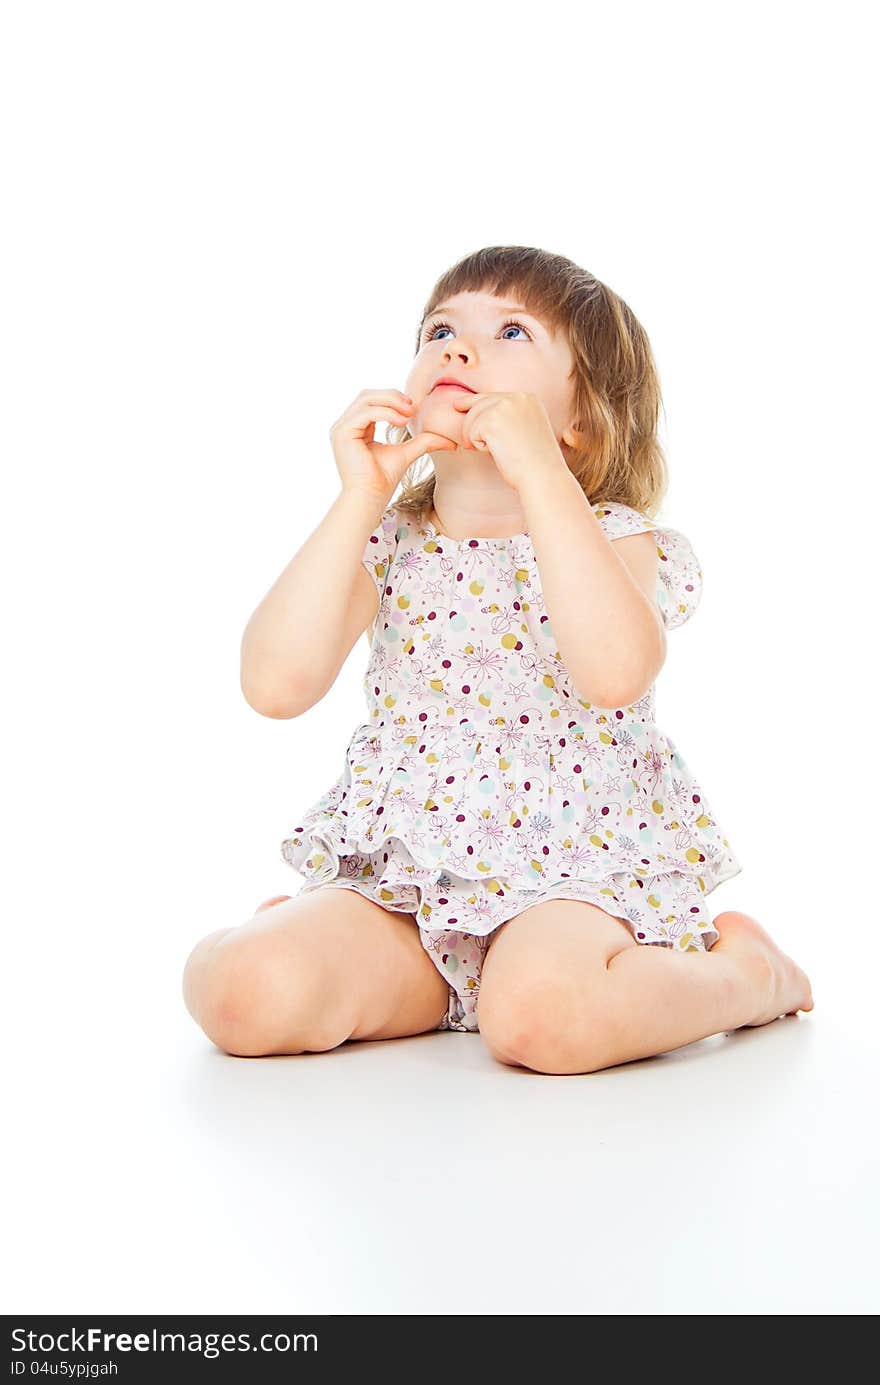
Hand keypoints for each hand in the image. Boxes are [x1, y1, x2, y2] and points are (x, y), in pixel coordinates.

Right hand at [331, 388, 455, 500]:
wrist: (370, 498)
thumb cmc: (383, 480)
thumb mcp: (407, 453)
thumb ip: (424, 442)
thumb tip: (451, 442)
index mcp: (356, 428)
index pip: (372, 401)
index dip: (393, 398)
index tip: (413, 407)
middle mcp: (345, 425)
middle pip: (367, 395)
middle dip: (392, 396)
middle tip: (413, 406)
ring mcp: (341, 428)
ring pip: (366, 399)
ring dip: (391, 402)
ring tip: (409, 413)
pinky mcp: (342, 433)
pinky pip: (366, 413)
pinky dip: (386, 413)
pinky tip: (401, 422)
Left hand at [450, 390, 568, 492]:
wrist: (543, 476)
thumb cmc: (533, 462)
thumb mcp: (525, 430)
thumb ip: (507, 417)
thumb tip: (476, 409)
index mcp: (527, 398)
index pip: (492, 396)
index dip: (473, 405)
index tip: (457, 405)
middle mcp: (516, 397)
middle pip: (477, 404)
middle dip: (471, 426)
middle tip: (477, 447)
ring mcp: (504, 406)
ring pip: (471, 419)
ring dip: (476, 439)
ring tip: (497, 451)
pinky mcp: (491, 420)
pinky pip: (471, 433)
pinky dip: (479, 447)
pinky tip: (497, 453)